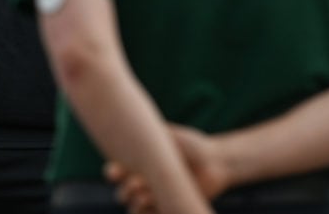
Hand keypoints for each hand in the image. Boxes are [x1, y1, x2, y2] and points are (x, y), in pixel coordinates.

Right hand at [105, 124, 229, 213]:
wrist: (215, 163)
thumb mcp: (169, 136)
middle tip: (135, 184)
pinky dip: (147, 212)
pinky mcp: (166, 209)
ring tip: (145, 196)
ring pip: (134, 207)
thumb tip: (130, 124)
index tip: (114, 171)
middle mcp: (144, 182)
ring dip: (136, 203)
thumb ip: (150, 133)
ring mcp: (154, 198)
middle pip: (123, 192)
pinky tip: (152, 205)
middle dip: (125, 190)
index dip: (113, 172)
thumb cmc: (192, 146)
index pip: (118, 171)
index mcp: (141, 164)